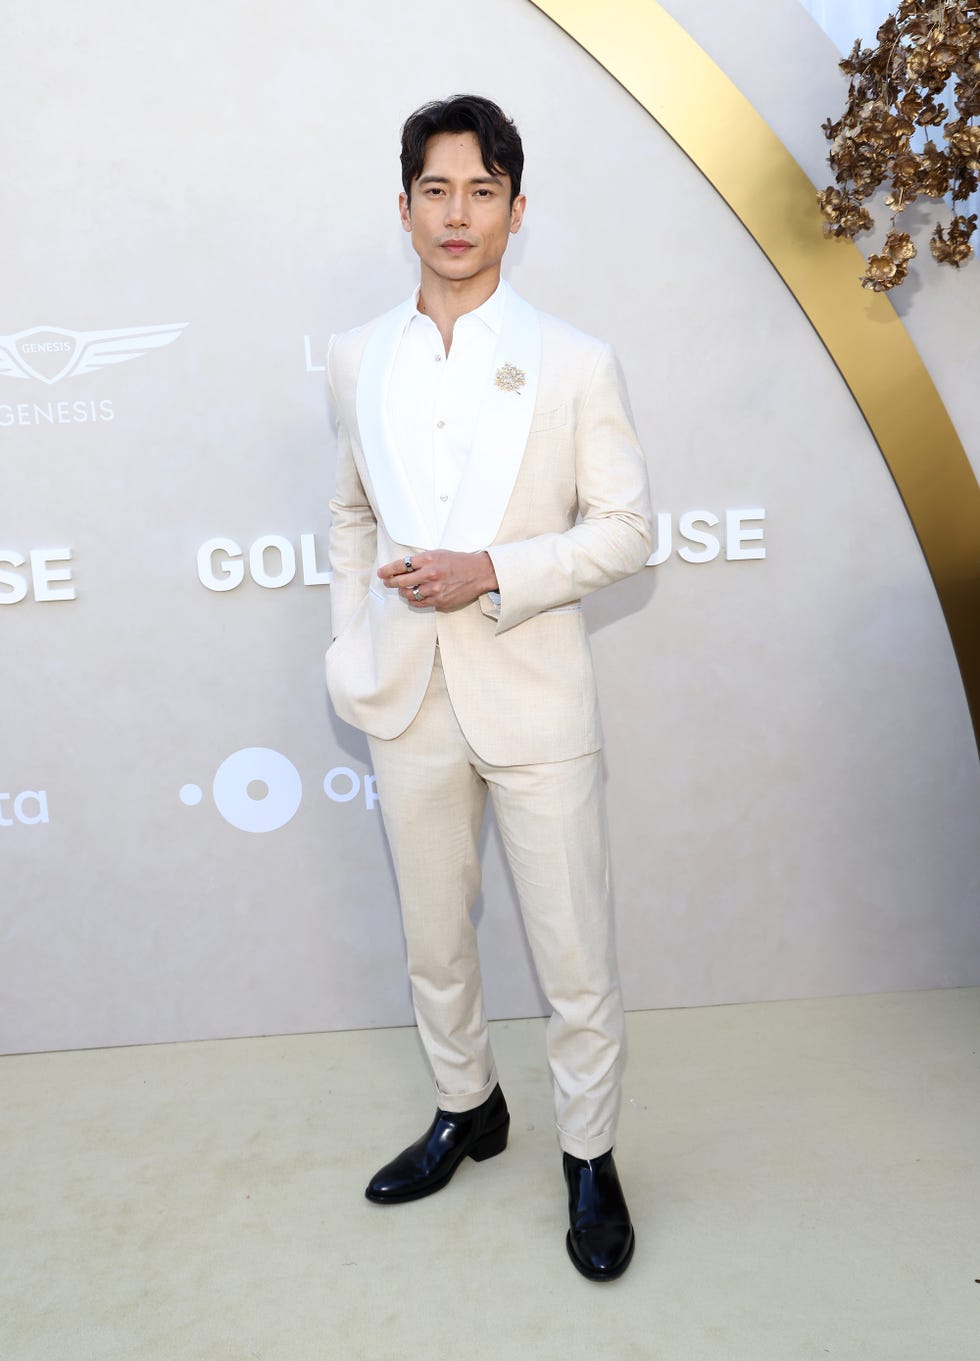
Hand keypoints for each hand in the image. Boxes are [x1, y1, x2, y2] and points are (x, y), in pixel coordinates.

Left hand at [377, 550, 497, 610]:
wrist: (478, 573)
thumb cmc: (458, 561)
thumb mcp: (438, 553)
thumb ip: (421, 560)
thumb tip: (402, 567)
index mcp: (428, 559)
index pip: (400, 565)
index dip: (387, 570)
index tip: (381, 573)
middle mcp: (430, 574)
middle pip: (400, 581)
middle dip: (390, 582)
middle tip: (387, 582)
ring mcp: (434, 590)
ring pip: (408, 594)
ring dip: (402, 592)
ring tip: (402, 589)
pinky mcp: (439, 601)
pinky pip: (419, 603)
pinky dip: (413, 600)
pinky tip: (413, 596)